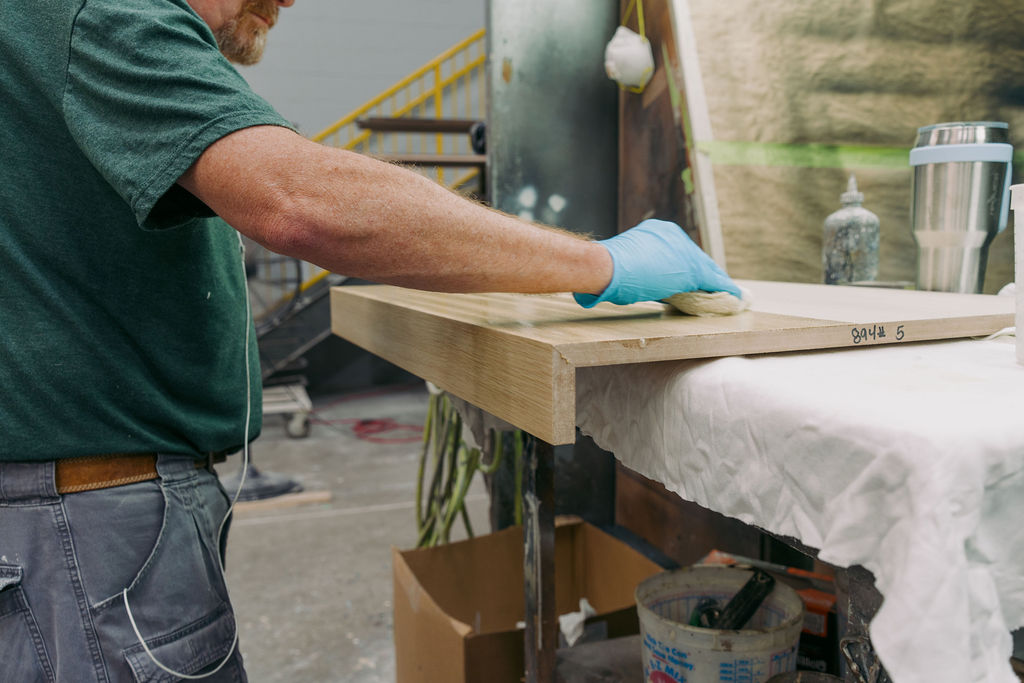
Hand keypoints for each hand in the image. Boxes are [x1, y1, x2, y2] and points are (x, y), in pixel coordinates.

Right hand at [573, 219, 739, 307]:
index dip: (687, 268)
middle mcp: (673, 234)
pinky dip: (723, 289)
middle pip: (696, 258)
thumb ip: (640, 268)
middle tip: (716, 289)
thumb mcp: (627, 264)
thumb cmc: (606, 270)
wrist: (605, 267)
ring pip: (705, 269)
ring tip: (728, 294)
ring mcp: (682, 249)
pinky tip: (733, 296)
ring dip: (716, 283)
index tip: (693, 280)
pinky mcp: (691, 268)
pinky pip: (712, 279)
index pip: (680, 252)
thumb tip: (640, 282)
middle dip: (705, 275)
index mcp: (656, 232)